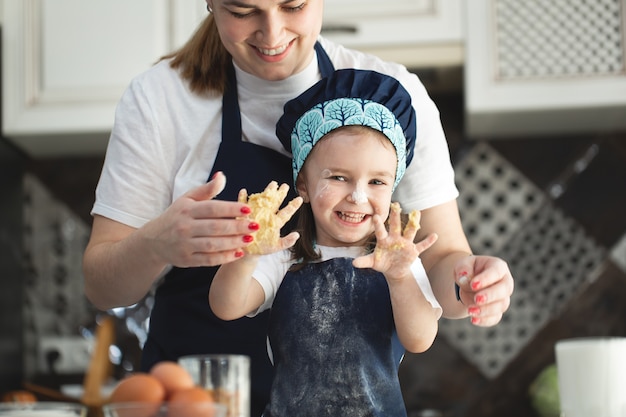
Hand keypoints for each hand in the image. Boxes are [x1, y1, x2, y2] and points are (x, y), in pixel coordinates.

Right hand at [144, 171, 258, 266]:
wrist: (153, 240)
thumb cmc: (176, 216)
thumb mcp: (187, 199)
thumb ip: (206, 190)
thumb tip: (222, 176)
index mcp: (187, 210)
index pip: (212, 208)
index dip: (231, 209)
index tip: (248, 209)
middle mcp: (184, 227)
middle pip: (215, 227)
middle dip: (237, 227)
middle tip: (255, 225)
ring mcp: (185, 245)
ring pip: (213, 244)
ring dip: (233, 243)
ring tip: (250, 239)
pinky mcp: (186, 260)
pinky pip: (208, 259)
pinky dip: (224, 257)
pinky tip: (238, 253)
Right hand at [238, 181, 302, 254]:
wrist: (248, 251)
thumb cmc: (262, 248)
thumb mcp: (276, 247)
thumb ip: (287, 241)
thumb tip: (297, 235)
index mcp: (275, 222)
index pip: (286, 212)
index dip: (293, 206)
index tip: (299, 199)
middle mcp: (267, 215)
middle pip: (275, 202)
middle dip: (280, 194)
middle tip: (285, 186)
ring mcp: (255, 214)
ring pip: (261, 200)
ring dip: (265, 192)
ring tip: (272, 184)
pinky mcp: (243, 215)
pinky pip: (242, 205)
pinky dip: (242, 198)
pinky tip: (243, 191)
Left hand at [353, 203, 437, 279]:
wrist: (394, 270)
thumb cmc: (382, 263)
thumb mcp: (373, 262)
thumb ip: (364, 261)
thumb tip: (353, 263)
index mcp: (384, 240)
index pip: (380, 231)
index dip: (378, 224)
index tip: (375, 216)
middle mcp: (395, 238)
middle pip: (396, 226)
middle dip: (396, 216)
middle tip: (396, 204)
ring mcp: (405, 243)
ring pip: (410, 231)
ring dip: (414, 222)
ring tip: (417, 212)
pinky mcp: (413, 251)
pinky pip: (422, 245)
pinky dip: (428, 241)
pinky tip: (434, 236)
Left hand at [454, 255, 513, 326]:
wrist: (467, 284)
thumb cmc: (468, 271)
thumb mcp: (463, 265)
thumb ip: (462, 269)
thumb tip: (464, 278)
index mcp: (498, 266)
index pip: (496, 271)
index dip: (486, 279)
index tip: (473, 285)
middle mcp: (505, 282)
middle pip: (504, 289)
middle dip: (491, 295)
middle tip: (477, 299)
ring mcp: (503, 298)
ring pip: (501, 305)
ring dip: (486, 309)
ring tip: (470, 311)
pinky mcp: (497, 311)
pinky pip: (495, 318)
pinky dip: (485, 320)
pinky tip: (474, 320)